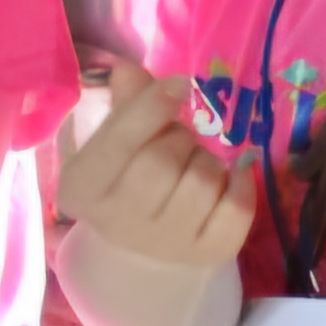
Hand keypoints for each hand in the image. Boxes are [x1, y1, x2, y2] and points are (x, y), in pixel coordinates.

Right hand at [60, 60, 260, 272]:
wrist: (138, 257)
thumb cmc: (123, 185)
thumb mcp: (110, 147)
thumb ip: (123, 106)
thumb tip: (130, 69)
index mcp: (84, 187)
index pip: (120, 140)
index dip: (152, 105)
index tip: (179, 84)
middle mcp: (118, 221)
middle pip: (163, 160)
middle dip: (178, 137)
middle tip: (177, 139)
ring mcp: (164, 243)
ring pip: (202, 181)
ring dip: (207, 160)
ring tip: (193, 164)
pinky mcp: (207, 254)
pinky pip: (236, 209)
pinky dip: (242, 183)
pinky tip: (231, 176)